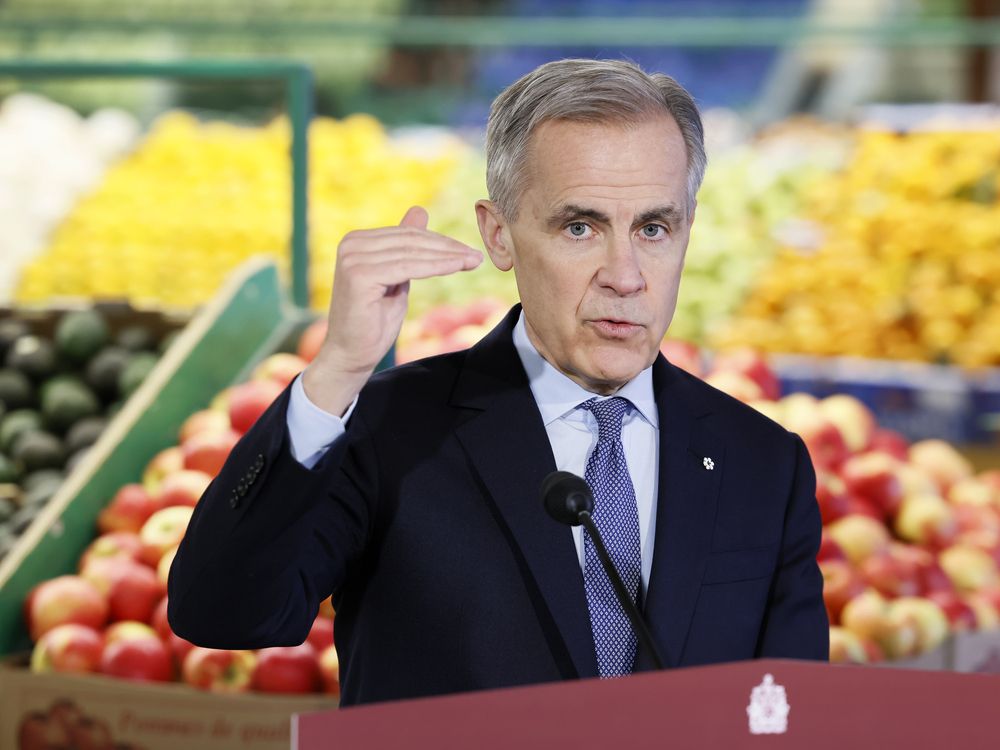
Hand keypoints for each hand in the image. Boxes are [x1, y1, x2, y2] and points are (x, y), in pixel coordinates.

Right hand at [302, 206, 482, 414]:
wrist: (351, 354)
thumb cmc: (374, 321)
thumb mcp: (396, 277)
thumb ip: (405, 249)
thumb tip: (420, 210)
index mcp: (357, 241)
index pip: (407, 235)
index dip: (441, 242)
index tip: (469, 251)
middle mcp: (351, 244)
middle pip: (411, 241)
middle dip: (448, 248)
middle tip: (476, 256)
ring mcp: (353, 258)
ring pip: (412, 253)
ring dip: (447, 257)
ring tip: (472, 262)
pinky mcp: (359, 275)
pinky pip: (407, 267)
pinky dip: (435, 267)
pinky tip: (456, 268)